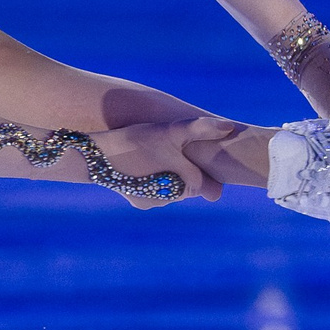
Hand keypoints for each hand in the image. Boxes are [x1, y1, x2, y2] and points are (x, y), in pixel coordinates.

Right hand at [94, 118, 232, 206]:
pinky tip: (146, 163)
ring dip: (170, 175)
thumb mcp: (172, 131)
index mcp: (185, 186)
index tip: (206, 162)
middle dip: (187, 172)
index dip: (208, 172)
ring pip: (170, 188)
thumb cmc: (138, 142)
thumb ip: (202, 128)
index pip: (209, 185)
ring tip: (160, 155)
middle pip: (188, 185)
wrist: (98, 157)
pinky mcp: (137, 201)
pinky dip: (153, 180)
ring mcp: (153, 202)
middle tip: (180, 153)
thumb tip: (230, 127)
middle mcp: (171, 200)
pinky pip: (153, 191)